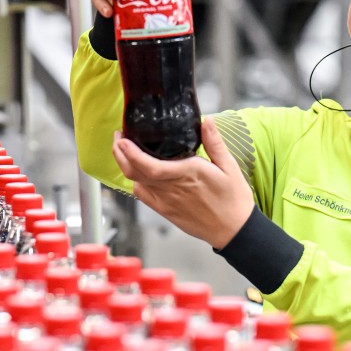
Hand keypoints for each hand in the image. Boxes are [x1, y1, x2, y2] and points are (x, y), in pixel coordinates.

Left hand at [112, 117, 254, 248]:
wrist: (233, 229)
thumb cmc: (233, 199)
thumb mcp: (229, 167)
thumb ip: (215, 143)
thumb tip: (207, 121)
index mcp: (188, 173)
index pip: (150, 165)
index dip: (132, 153)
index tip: (123, 139)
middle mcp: (172, 188)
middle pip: (136, 172)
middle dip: (121, 154)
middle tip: (118, 137)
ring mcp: (166, 201)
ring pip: (136, 183)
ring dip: (126, 166)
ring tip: (125, 151)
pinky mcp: (165, 210)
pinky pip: (142, 196)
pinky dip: (135, 182)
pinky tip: (138, 173)